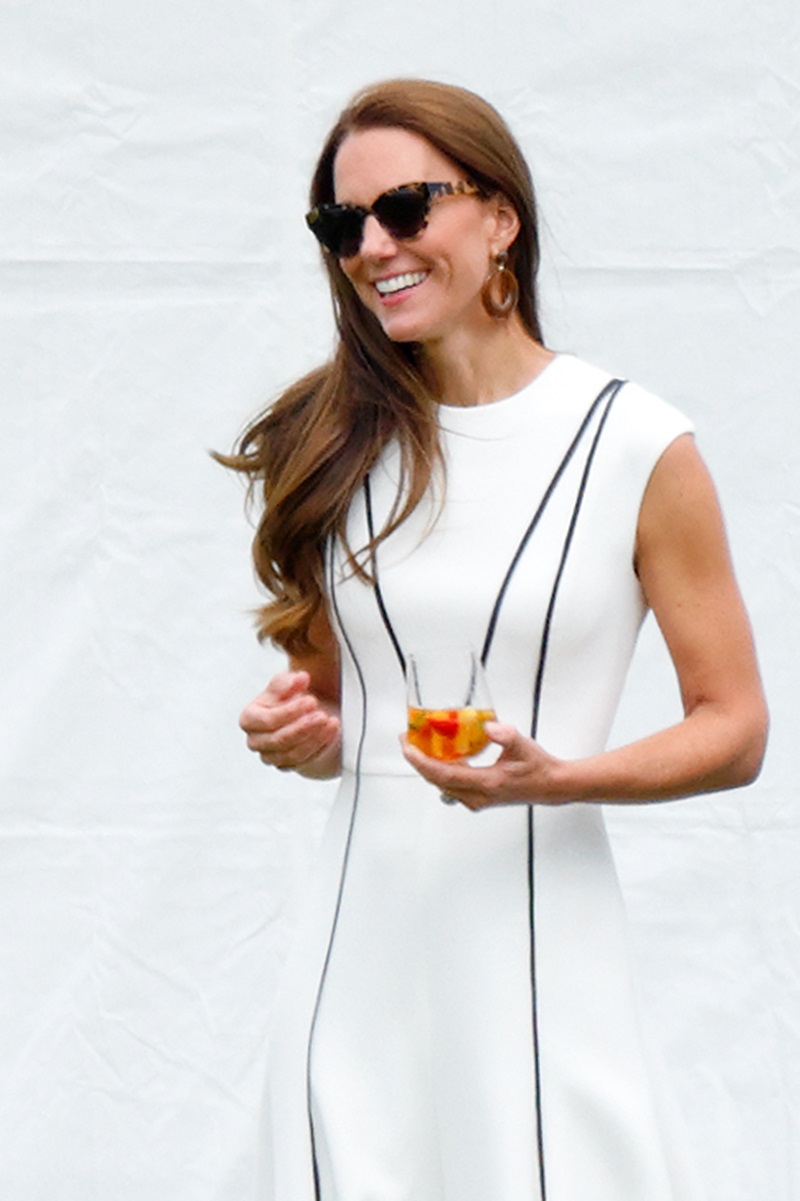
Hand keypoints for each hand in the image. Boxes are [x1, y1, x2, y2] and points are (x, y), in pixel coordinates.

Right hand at [240, 671, 340, 777]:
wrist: (298, 715)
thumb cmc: (287, 699)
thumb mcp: (285, 684)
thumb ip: (288, 681)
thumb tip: (299, 679)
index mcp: (249, 719)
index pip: (267, 720)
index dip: (290, 712)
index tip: (310, 701)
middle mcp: (256, 740)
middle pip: (279, 740)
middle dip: (303, 727)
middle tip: (321, 714)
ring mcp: (271, 756)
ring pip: (293, 754)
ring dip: (314, 738)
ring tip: (329, 721)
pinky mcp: (287, 765)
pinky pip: (304, 761)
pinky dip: (320, 746)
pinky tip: (330, 731)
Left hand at [400, 721, 565, 809]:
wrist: (552, 786)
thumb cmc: (538, 768)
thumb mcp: (523, 746)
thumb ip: (506, 735)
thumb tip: (488, 726)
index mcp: (487, 783)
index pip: (443, 774)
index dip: (420, 761)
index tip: (407, 746)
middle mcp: (478, 796)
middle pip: (436, 780)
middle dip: (418, 761)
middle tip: (407, 741)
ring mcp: (477, 799)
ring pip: (442, 784)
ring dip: (428, 767)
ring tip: (419, 746)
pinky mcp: (478, 798)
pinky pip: (451, 785)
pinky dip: (440, 771)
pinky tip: (441, 756)